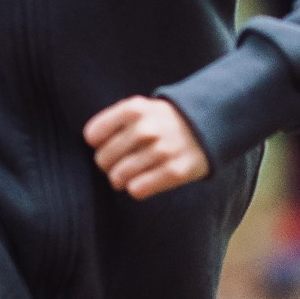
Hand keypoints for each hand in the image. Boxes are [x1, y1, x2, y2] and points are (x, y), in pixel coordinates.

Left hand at [83, 94, 208, 199]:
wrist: (208, 126)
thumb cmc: (163, 122)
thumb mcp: (140, 108)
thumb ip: (113, 121)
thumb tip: (91, 145)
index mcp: (134, 109)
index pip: (93, 135)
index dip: (97, 144)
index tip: (108, 144)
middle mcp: (147, 128)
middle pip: (103, 159)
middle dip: (107, 165)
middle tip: (119, 163)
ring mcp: (162, 150)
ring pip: (118, 177)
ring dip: (120, 180)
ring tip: (129, 175)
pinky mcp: (176, 171)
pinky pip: (137, 190)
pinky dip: (136, 189)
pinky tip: (144, 181)